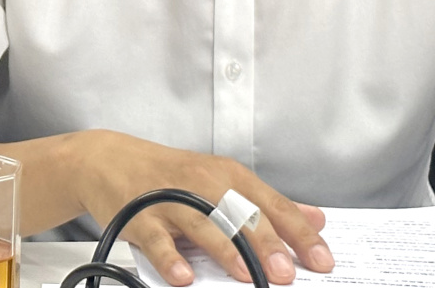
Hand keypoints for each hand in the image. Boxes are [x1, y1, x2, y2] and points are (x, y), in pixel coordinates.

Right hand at [69, 130, 333, 285]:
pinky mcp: (141, 215)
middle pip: (241, 214)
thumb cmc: (173, 175)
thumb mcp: (224, 181)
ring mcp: (171, 200)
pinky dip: (172, 259)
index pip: (273, 205)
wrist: (111, 159)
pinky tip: (185, 277)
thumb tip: (316, 219)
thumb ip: (267, 203)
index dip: (299, 234)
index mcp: (230, 176)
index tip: (323, 260)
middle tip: (287, 274)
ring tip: (248, 276)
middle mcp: (204, 184)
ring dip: (227, 251)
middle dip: (267, 244)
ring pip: (203, 224)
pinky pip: (158, 240)